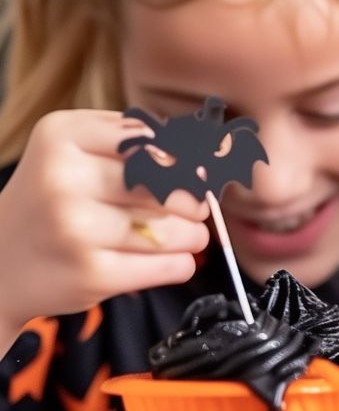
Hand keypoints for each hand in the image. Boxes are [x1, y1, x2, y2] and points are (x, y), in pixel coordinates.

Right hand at [0, 110, 210, 329]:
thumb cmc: (54, 199)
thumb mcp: (77, 150)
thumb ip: (136, 138)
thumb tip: (212, 146)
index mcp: (62, 136)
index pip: (155, 139)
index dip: (186, 159)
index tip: (197, 172)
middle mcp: (63, 179)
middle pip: (170, 182)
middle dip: (193, 199)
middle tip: (194, 208)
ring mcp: (75, 229)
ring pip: (177, 226)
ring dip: (194, 234)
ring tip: (186, 234)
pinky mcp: (90, 275)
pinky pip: (170, 265)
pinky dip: (181, 262)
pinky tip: (173, 258)